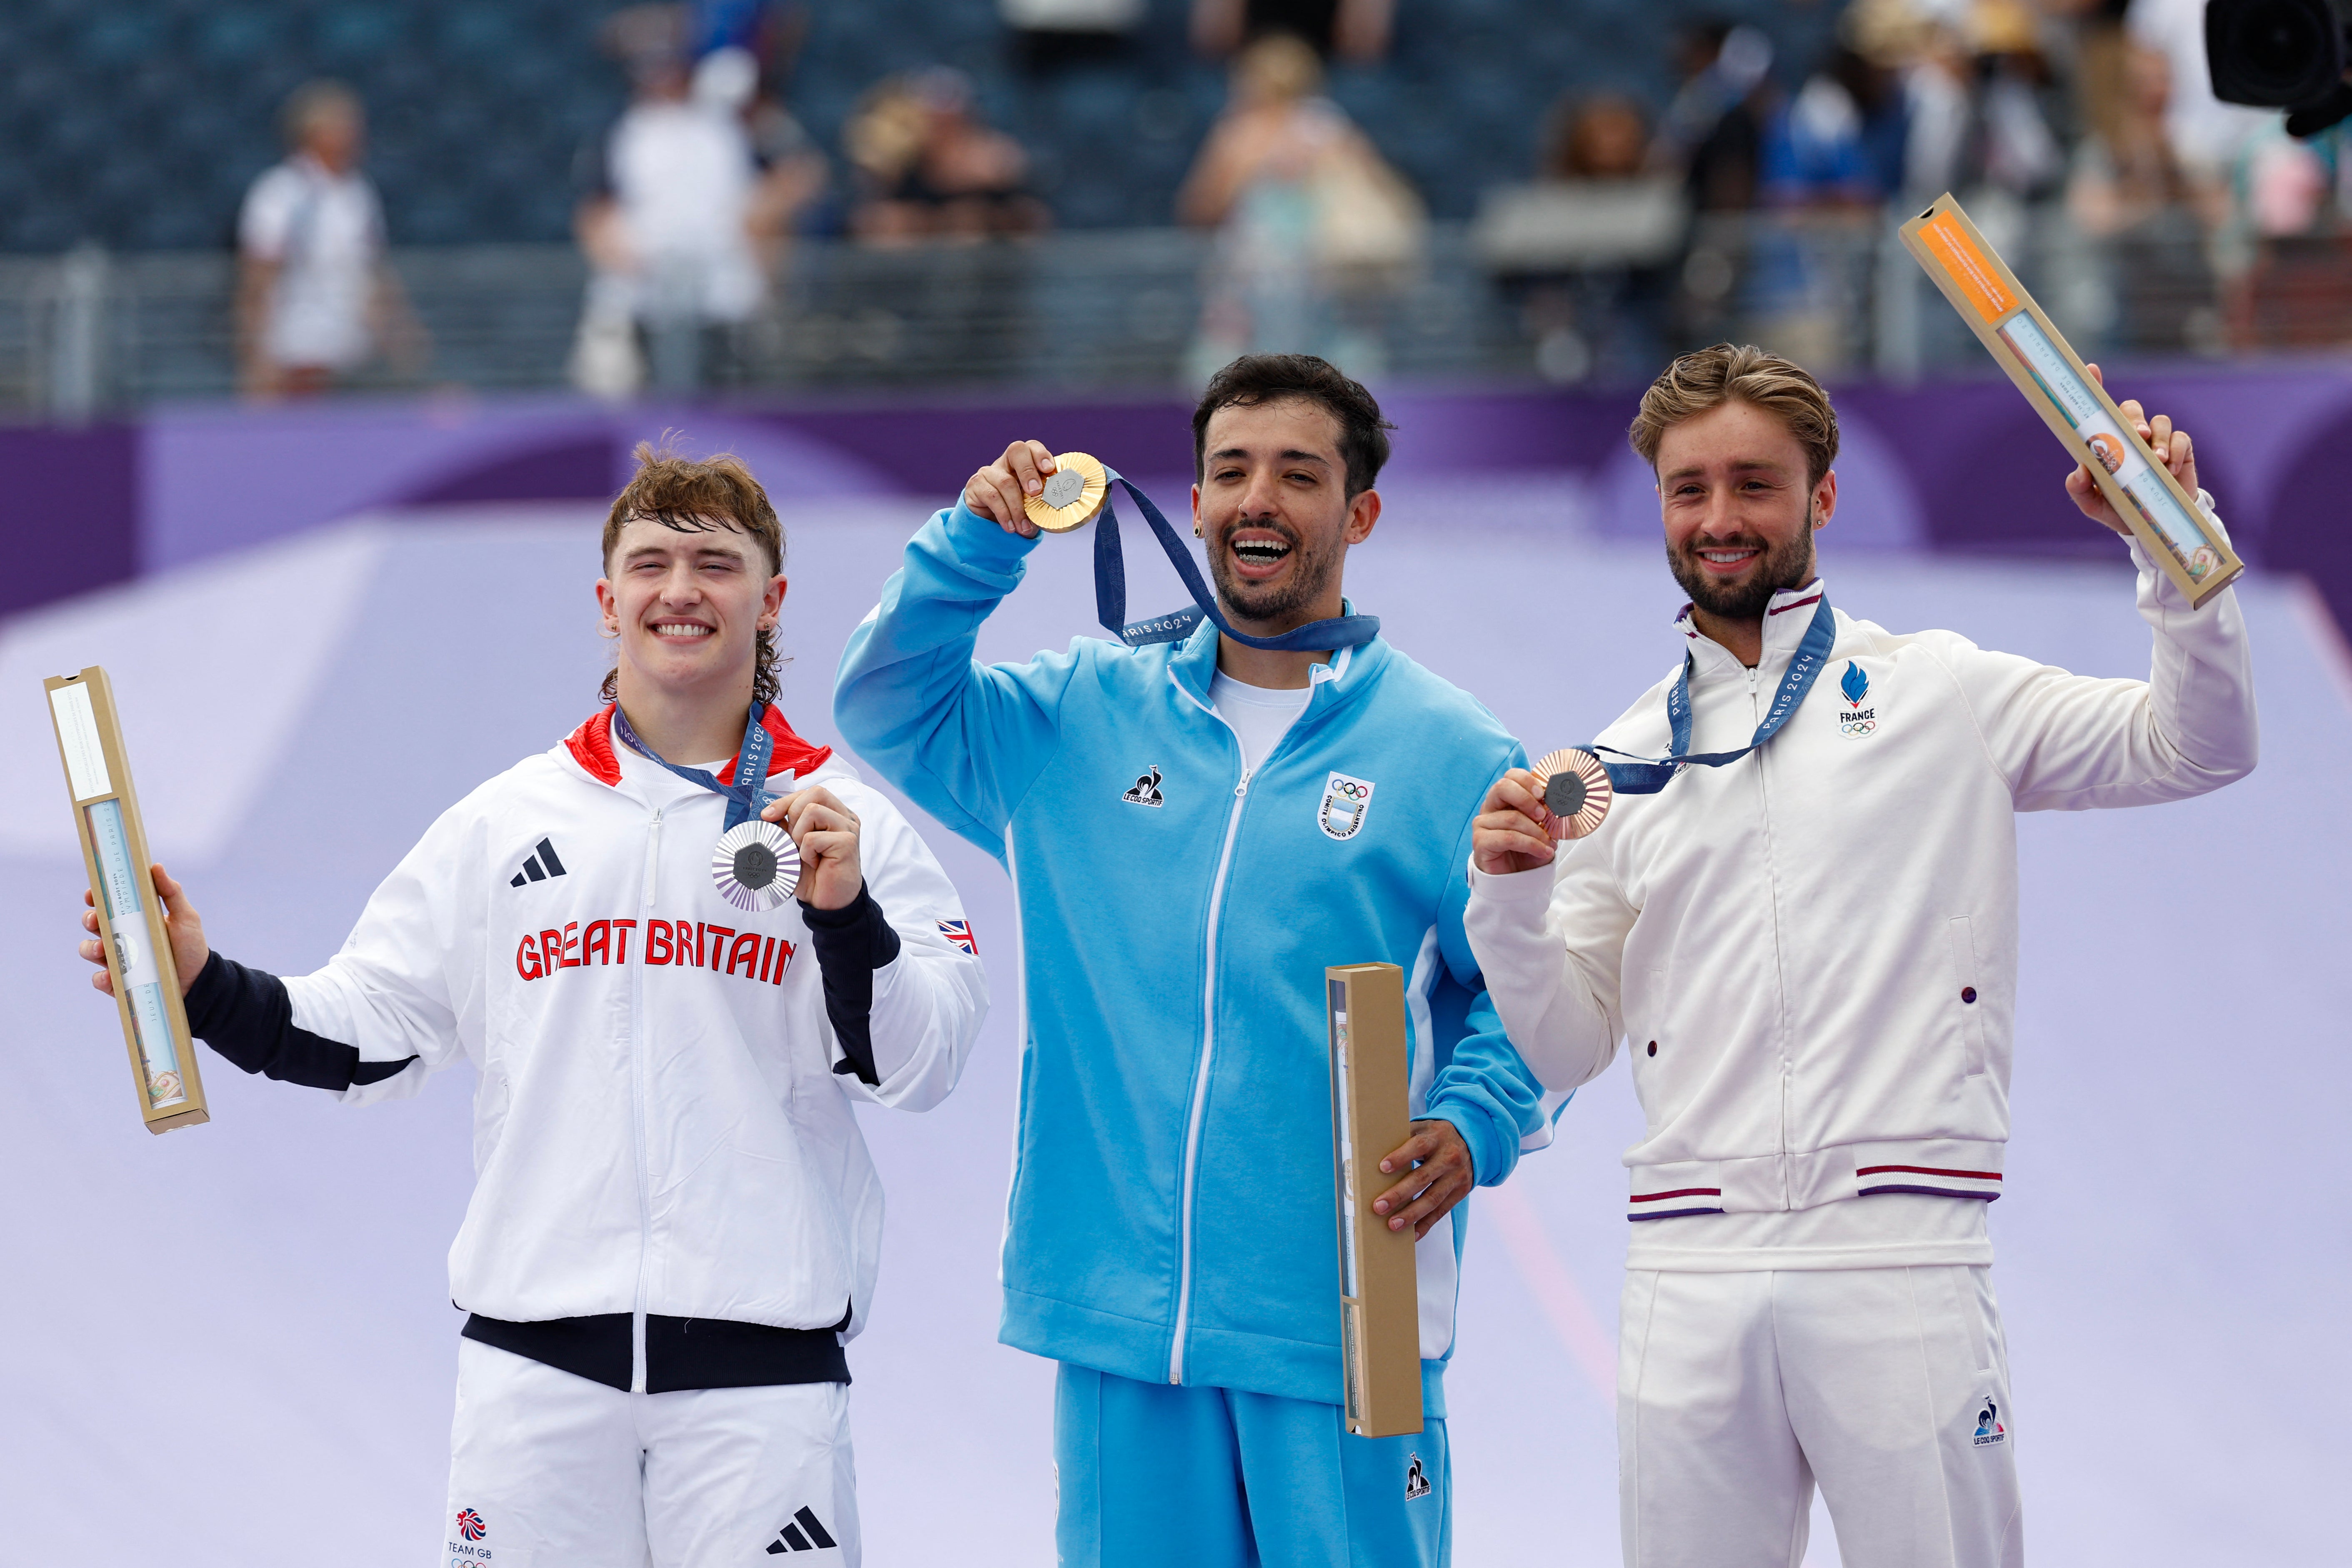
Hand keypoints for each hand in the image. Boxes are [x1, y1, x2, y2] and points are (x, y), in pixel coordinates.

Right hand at [79, 863, 208, 998]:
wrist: (198, 982)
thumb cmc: (190, 947)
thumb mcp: (185, 917)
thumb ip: (171, 893)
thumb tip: (156, 866)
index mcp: (133, 919)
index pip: (107, 904)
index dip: (95, 896)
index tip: (92, 893)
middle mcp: (120, 937)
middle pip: (92, 924)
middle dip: (89, 920)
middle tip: (97, 920)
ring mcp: (117, 960)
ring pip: (90, 950)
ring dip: (91, 947)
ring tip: (103, 948)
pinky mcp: (118, 982)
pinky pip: (101, 980)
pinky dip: (102, 978)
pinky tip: (110, 976)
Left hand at [768, 786, 862, 911]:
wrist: (828, 902)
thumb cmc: (813, 874)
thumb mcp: (793, 845)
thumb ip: (786, 826)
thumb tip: (767, 811)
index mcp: (835, 813)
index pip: (811, 792)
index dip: (786, 800)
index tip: (768, 816)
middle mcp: (845, 817)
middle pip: (815, 793)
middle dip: (792, 812)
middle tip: (791, 838)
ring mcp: (849, 828)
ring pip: (813, 810)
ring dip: (799, 834)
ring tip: (805, 853)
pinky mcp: (848, 842)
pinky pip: (813, 837)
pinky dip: (806, 852)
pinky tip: (814, 863)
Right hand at [962, 440, 1055, 537]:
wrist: (990, 529)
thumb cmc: (1017, 515)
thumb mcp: (1033, 507)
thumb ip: (1045, 501)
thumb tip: (1063, 504)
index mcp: (1023, 464)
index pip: (1031, 448)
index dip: (1040, 454)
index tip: (1048, 469)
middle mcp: (1005, 463)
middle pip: (1016, 451)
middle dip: (1028, 471)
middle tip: (1036, 492)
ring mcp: (988, 472)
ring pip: (1006, 481)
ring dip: (1018, 508)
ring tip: (1024, 528)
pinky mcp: (975, 485)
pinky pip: (992, 496)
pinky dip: (1004, 514)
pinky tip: (1010, 527)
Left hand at [1372, 1118, 1475, 1239]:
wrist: (1471, 1141)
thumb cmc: (1436, 1136)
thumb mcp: (1424, 1128)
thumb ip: (1404, 1137)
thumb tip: (1372, 1150)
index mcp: (1436, 1137)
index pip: (1418, 1146)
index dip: (1400, 1157)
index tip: (1382, 1168)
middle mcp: (1449, 1157)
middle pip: (1422, 1177)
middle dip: (1399, 1194)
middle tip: (1379, 1206)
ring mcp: (1456, 1177)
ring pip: (1432, 1199)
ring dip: (1411, 1214)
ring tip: (1392, 1224)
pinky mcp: (1460, 1192)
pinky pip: (1442, 1211)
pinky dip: (1426, 1224)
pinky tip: (1412, 1234)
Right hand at [1471, 769, 1557, 875]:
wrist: (1516, 878)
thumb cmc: (1527, 851)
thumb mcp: (1541, 829)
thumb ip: (1545, 814)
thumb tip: (1558, 803)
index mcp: (1504, 799)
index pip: (1510, 776)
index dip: (1527, 780)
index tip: (1544, 794)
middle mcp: (1490, 808)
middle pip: (1502, 787)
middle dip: (1527, 799)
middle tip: (1543, 815)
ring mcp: (1482, 824)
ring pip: (1511, 818)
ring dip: (1536, 832)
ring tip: (1548, 844)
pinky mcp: (1480, 841)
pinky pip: (1508, 838)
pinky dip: (1531, 844)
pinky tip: (1543, 852)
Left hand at [2065, 363, 2198, 536]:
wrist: (2151, 527)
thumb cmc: (2119, 509)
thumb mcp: (2093, 505)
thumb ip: (2080, 490)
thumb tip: (2078, 471)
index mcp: (2108, 444)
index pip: (2100, 411)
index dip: (2096, 387)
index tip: (2092, 368)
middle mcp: (2131, 436)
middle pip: (2131, 409)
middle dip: (2134, 418)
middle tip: (2138, 436)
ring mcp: (2157, 441)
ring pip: (2160, 420)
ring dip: (2159, 437)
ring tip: (2158, 461)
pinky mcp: (2180, 450)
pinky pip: (2181, 438)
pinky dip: (2177, 451)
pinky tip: (2171, 469)